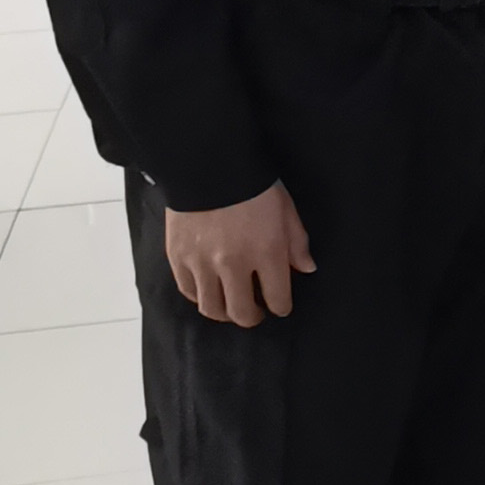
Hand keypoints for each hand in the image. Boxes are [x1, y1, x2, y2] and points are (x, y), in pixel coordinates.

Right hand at [163, 183, 314, 326]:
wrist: (209, 166)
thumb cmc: (255, 186)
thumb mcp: (286, 210)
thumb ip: (297, 243)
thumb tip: (306, 269)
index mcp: (266, 252)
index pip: (277, 297)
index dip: (281, 307)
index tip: (280, 307)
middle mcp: (233, 264)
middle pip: (241, 311)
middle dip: (252, 318)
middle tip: (256, 313)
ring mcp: (202, 263)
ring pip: (212, 308)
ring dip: (224, 314)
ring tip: (231, 307)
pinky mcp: (178, 258)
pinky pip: (188, 291)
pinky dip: (200, 297)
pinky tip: (209, 292)